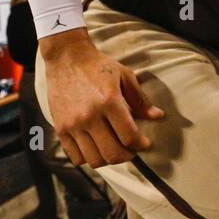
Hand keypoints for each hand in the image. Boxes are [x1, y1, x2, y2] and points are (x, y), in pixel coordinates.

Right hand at [40, 29, 164, 166]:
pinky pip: (76, 157)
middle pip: (112, 153)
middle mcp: (89, 116)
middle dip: (128, 156)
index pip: (129, 137)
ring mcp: (73, 124)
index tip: (145, 144)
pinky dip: (89, 158)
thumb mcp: (124, 76)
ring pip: (95, 160)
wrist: (66, 58)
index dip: (141, 145)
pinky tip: (96, 148)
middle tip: (132, 150)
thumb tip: (158, 116)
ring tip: (115, 149)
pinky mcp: (60, 129)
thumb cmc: (98, 66)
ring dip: (109, 159)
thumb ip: (140, 99)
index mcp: (109, 101)